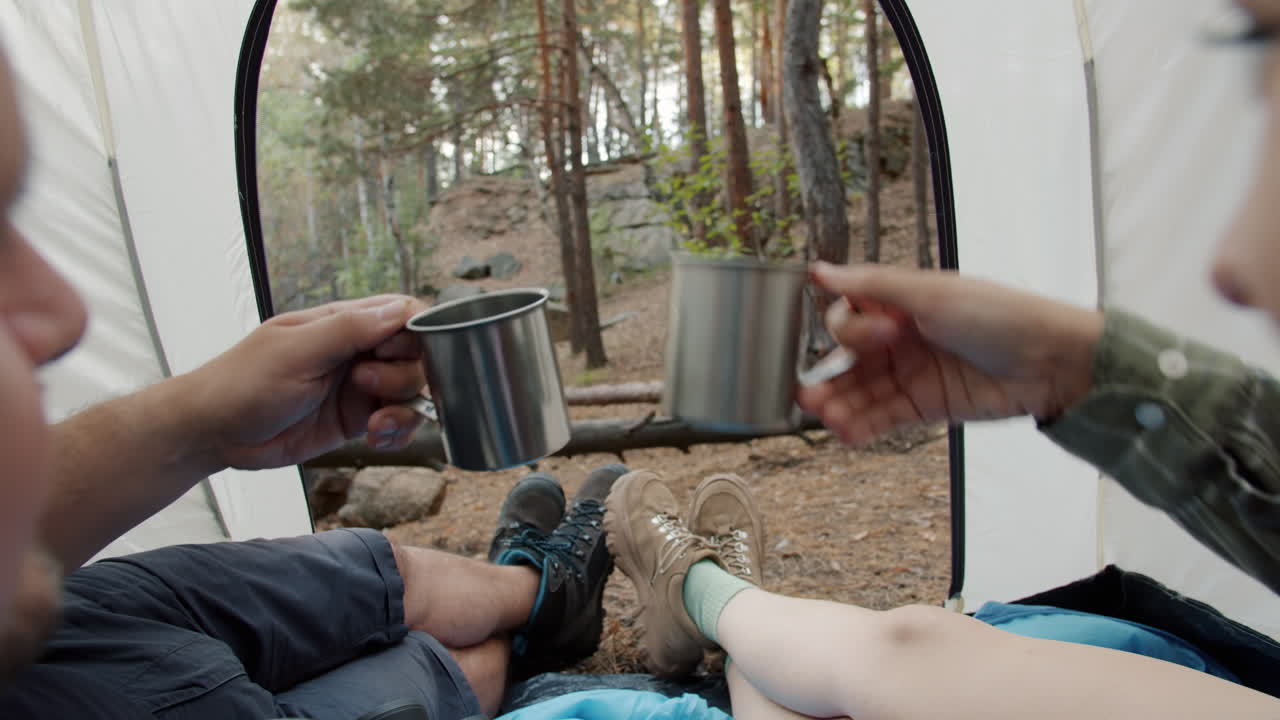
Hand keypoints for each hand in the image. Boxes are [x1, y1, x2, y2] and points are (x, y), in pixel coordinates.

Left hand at [186, 295, 428, 469]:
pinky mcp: (354, 420)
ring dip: (404, 410)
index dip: (411, 333)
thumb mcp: (295, 351)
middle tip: (365, 386)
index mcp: (341, 323)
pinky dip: (397, 432)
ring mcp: (356, 388)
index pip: (400, 313)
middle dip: (403, 376)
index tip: (392, 352)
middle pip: (414, 356)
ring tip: (375, 425)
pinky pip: (396, 423)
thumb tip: (398, 310)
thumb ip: (348, 330)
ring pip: (410, 392)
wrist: (212, 433)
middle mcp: (354, 353)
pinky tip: (376, 439)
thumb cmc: (241, 383)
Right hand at [796, 263, 1103, 445]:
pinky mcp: (927, 406)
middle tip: (810, 395)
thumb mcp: (931, 292)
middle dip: (829, 378)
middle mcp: (901, 338)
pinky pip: (885, 418)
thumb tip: (820, 270)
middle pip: (849, 360)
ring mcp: (913, 374)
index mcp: (899, 303)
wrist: (1052, 361)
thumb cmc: (1002, 315)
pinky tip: (846, 432)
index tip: (883, 333)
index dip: (854, 329)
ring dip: (840, 405)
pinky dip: (864, 426)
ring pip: (862, 392)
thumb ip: (871, 285)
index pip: (850, 318)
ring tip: (826, 417)